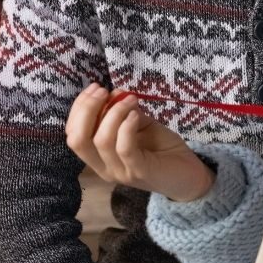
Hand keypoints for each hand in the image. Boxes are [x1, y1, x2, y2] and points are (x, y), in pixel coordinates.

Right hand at [64, 83, 214, 201]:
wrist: (189, 175)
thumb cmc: (161, 149)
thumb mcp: (139, 125)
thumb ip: (124, 112)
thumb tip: (113, 93)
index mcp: (98, 157)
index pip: (73, 134)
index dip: (79, 108)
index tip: (95, 88)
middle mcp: (103, 167)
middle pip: (78, 139)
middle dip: (87, 109)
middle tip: (105, 91)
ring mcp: (120, 172)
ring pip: (101, 141)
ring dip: (113, 113)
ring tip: (130, 100)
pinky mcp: (140, 171)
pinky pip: (124, 148)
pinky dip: (127, 126)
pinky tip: (136, 115)